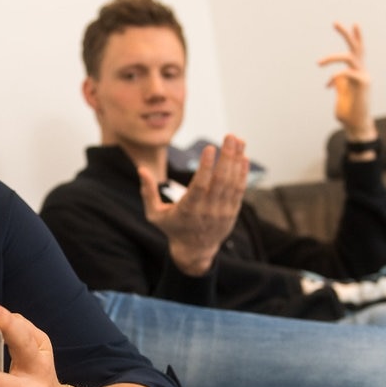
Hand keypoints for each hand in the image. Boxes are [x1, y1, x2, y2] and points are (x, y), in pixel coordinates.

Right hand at [139, 134, 248, 275]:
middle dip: (226, 156)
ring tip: (239, 140)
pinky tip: (244, 157)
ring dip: (237, 160)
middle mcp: (208, 210)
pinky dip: (242, 173)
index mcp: (188, 209)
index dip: (206, 167)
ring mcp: (222, 211)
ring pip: (232, 183)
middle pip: (221, 180)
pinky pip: (239, 190)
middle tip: (230, 136)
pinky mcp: (231, 211)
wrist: (195, 250)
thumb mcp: (155, 215)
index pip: (200, 186)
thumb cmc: (173, 228)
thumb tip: (141, 169)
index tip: (209, 148)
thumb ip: (148, 192)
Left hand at [317, 21, 377, 145]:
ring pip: (350, 56)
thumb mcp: (342, 95)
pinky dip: (335, 77)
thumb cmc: (348, 113)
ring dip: (332, 57)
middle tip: (334, 22)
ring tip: (318, 63)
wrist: (357, 127)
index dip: (346, 42)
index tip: (335, 38)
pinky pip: (346, 73)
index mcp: (357, 72)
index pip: (356, 50)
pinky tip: (328, 86)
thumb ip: (339, 84)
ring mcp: (364, 77)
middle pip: (357, 46)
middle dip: (346, 33)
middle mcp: (362, 71)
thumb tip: (334, 79)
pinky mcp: (363, 85)